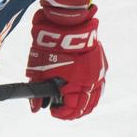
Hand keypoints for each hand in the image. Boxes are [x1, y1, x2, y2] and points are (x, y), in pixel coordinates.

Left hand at [27, 1, 106, 120]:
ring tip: (71, 103)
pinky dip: (90, 92)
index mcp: (79, 84)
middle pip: (86, 107)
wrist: (65, 23)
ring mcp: (99, 72)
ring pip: (95, 97)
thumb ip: (37, 93)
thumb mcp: (40, 72)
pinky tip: (81, 92)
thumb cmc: (50, 47)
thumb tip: (35, 108)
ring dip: (84, 104)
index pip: (74, 109)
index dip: (62, 113)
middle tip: (61, 109)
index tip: (53, 110)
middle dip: (73, 111)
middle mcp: (93, 80)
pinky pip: (98, 85)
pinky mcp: (101, 64)